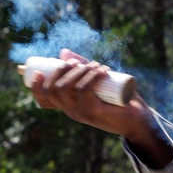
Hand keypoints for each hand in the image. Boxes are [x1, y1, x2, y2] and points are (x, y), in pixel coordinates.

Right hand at [31, 49, 172, 168]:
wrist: (138, 120)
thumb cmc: (117, 100)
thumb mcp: (97, 81)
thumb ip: (82, 68)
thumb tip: (63, 52)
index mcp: (68, 105)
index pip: (43, 100)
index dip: (35, 87)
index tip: (38, 72)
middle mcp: (71, 111)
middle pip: (52, 90)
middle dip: (60, 70)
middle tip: (77, 62)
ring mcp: (81, 113)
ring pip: (67, 88)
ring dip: (80, 70)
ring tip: (95, 65)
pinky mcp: (94, 112)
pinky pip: (84, 90)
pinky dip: (91, 76)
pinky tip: (101, 70)